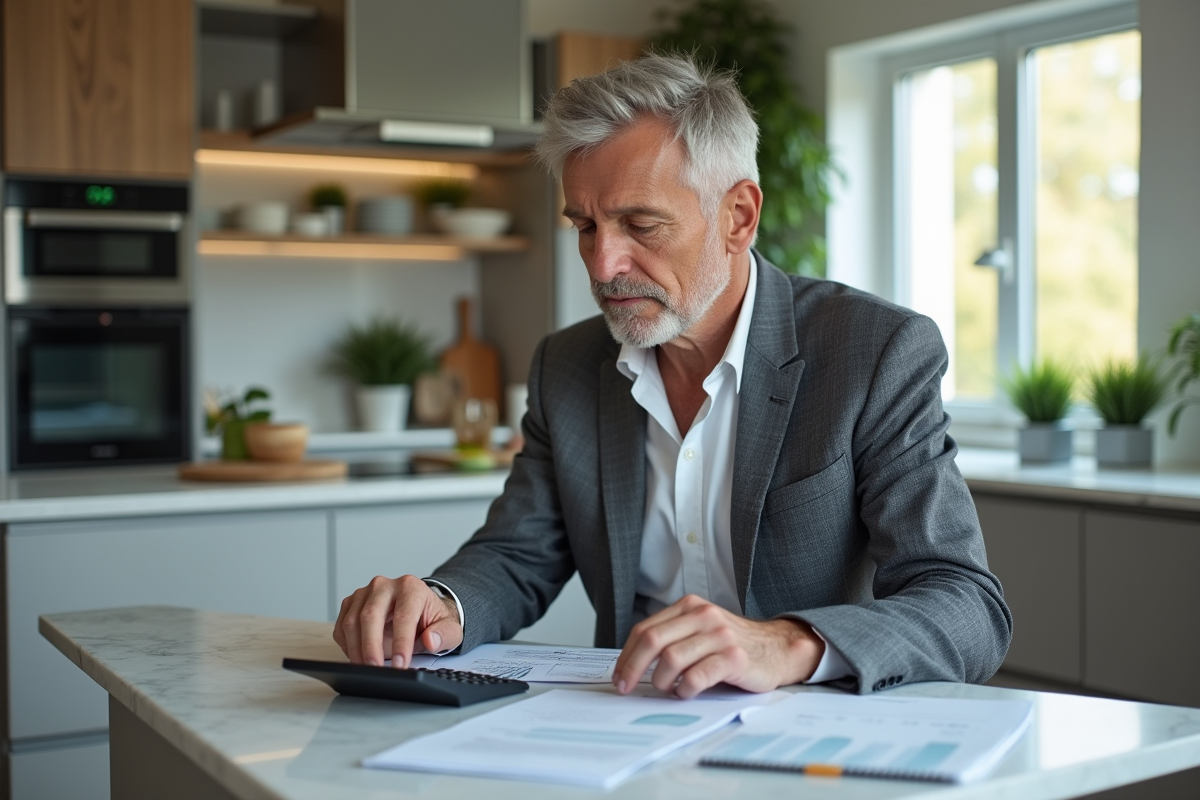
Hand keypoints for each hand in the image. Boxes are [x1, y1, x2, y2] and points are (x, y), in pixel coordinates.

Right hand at [333, 575, 462, 667]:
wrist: (418, 611)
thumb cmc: (431, 619)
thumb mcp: (449, 628)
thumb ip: (443, 635)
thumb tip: (431, 640)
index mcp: (411, 587)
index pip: (403, 615)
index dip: (401, 642)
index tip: (401, 664)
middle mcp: (385, 585)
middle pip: (370, 615)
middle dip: (371, 646)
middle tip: (375, 668)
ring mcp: (364, 593)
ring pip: (351, 621)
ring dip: (356, 649)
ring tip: (366, 668)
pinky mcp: (351, 604)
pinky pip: (341, 626)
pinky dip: (346, 646)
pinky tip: (358, 657)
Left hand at [612, 595, 824, 698]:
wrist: (777, 649)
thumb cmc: (733, 644)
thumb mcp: (701, 630)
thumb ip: (672, 638)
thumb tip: (632, 663)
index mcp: (689, 607)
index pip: (645, 629)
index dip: (626, 655)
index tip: (619, 676)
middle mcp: (703, 616)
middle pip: (652, 641)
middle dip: (632, 668)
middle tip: (626, 688)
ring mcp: (719, 635)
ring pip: (672, 659)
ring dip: (662, 681)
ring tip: (668, 689)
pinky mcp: (733, 657)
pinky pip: (697, 677)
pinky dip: (685, 689)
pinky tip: (687, 692)